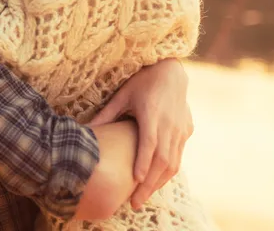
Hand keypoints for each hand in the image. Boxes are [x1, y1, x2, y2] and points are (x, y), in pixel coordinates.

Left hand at [89, 59, 192, 209]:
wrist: (171, 71)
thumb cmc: (143, 82)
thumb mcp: (123, 94)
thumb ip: (107, 114)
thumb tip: (86, 130)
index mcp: (152, 113)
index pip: (150, 142)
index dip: (144, 161)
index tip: (136, 180)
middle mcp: (169, 123)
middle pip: (162, 159)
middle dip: (149, 184)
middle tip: (135, 203)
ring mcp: (181, 128)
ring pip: (173, 162)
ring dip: (159, 182)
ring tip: (144, 197)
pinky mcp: (187, 130)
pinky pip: (179, 156)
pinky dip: (168, 171)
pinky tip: (157, 180)